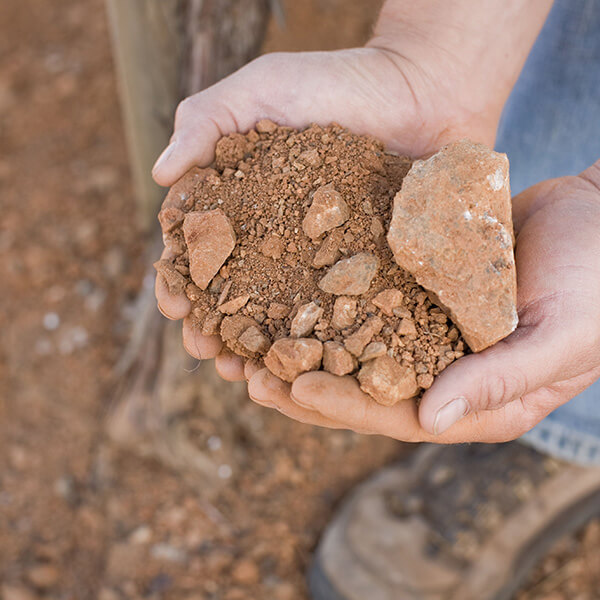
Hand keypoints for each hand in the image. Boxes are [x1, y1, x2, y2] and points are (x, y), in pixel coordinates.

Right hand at [153, 41, 500, 388]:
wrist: (422, 91)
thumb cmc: (337, 82)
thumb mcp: (261, 88)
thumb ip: (205, 121)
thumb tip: (159, 175)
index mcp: (243, 201)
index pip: (200, 250)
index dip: (182, 280)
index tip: (176, 305)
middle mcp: (278, 237)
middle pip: (236, 294)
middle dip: (216, 327)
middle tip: (206, 352)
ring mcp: (323, 258)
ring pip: (282, 316)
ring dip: (258, 348)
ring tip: (244, 375)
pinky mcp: (367, 270)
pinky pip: (339, 316)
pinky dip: (319, 345)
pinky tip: (307, 369)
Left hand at [249, 163, 599, 442]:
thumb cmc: (599, 284)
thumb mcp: (561, 336)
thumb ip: (498, 380)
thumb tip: (428, 422)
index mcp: (479, 400)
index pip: (399, 416)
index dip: (344, 404)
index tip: (292, 385)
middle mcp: (447, 373)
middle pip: (364, 389)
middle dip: (307, 383)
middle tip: (248, 371)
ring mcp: (430, 332)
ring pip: (356, 347)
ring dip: (306, 344)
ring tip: (250, 339)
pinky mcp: (421, 294)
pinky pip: (369, 302)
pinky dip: (329, 300)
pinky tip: (288, 288)